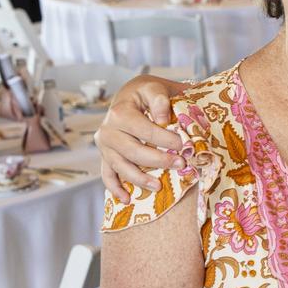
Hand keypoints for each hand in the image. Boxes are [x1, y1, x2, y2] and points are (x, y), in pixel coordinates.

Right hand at [95, 75, 185, 201]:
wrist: (130, 95)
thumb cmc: (147, 93)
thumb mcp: (154, 88)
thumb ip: (159, 99)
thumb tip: (163, 119)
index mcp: (120, 112)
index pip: (145, 131)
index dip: (165, 139)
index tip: (183, 145)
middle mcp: (107, 131)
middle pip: (132, 151)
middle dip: (158, 160)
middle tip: (180, 164)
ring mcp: (104, 146)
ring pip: (120, 167)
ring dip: (140, 179)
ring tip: (159, 186)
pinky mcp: (104, 156)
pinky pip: (107, 175)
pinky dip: (115, 188)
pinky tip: (127, 199)